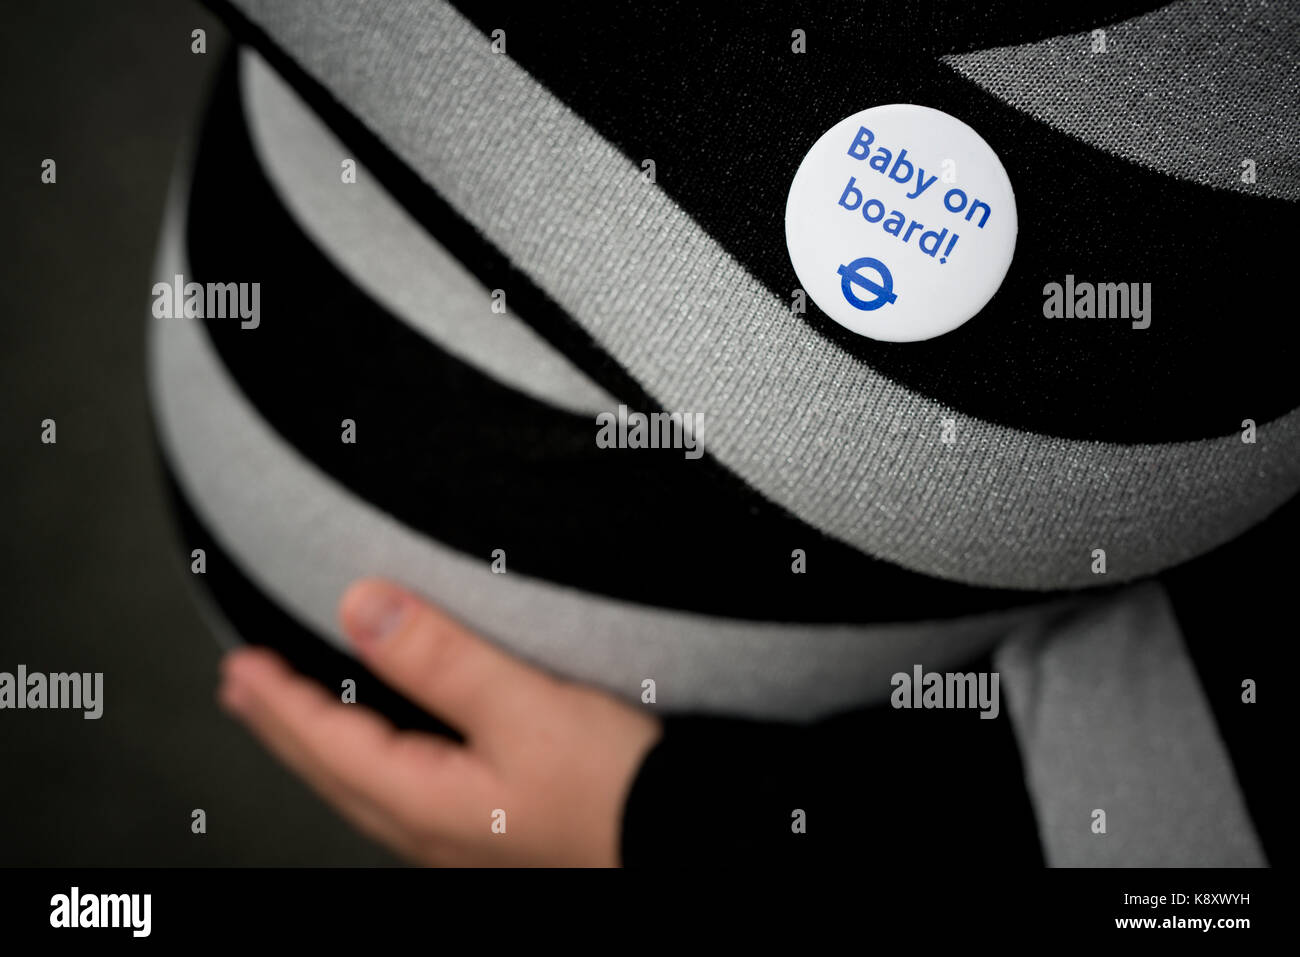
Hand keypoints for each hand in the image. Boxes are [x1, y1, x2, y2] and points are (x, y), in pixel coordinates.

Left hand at [217, 579, 662, 865]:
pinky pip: (407, 794)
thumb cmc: (621, 789)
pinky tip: (392, 751)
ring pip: (368, 788)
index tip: (238, 665)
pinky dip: (373, 760)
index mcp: (429, 802)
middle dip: (283, 728)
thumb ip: (443, 660)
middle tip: (243, 690)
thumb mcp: (527, 709)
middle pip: (335, 774)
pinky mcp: (499, 833)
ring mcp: (468, 840)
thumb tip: (361, 608)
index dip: (278, 700)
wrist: (694, 839)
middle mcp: (437, 832)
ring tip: (297, 715)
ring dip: (323, 746)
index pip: (326, 744)